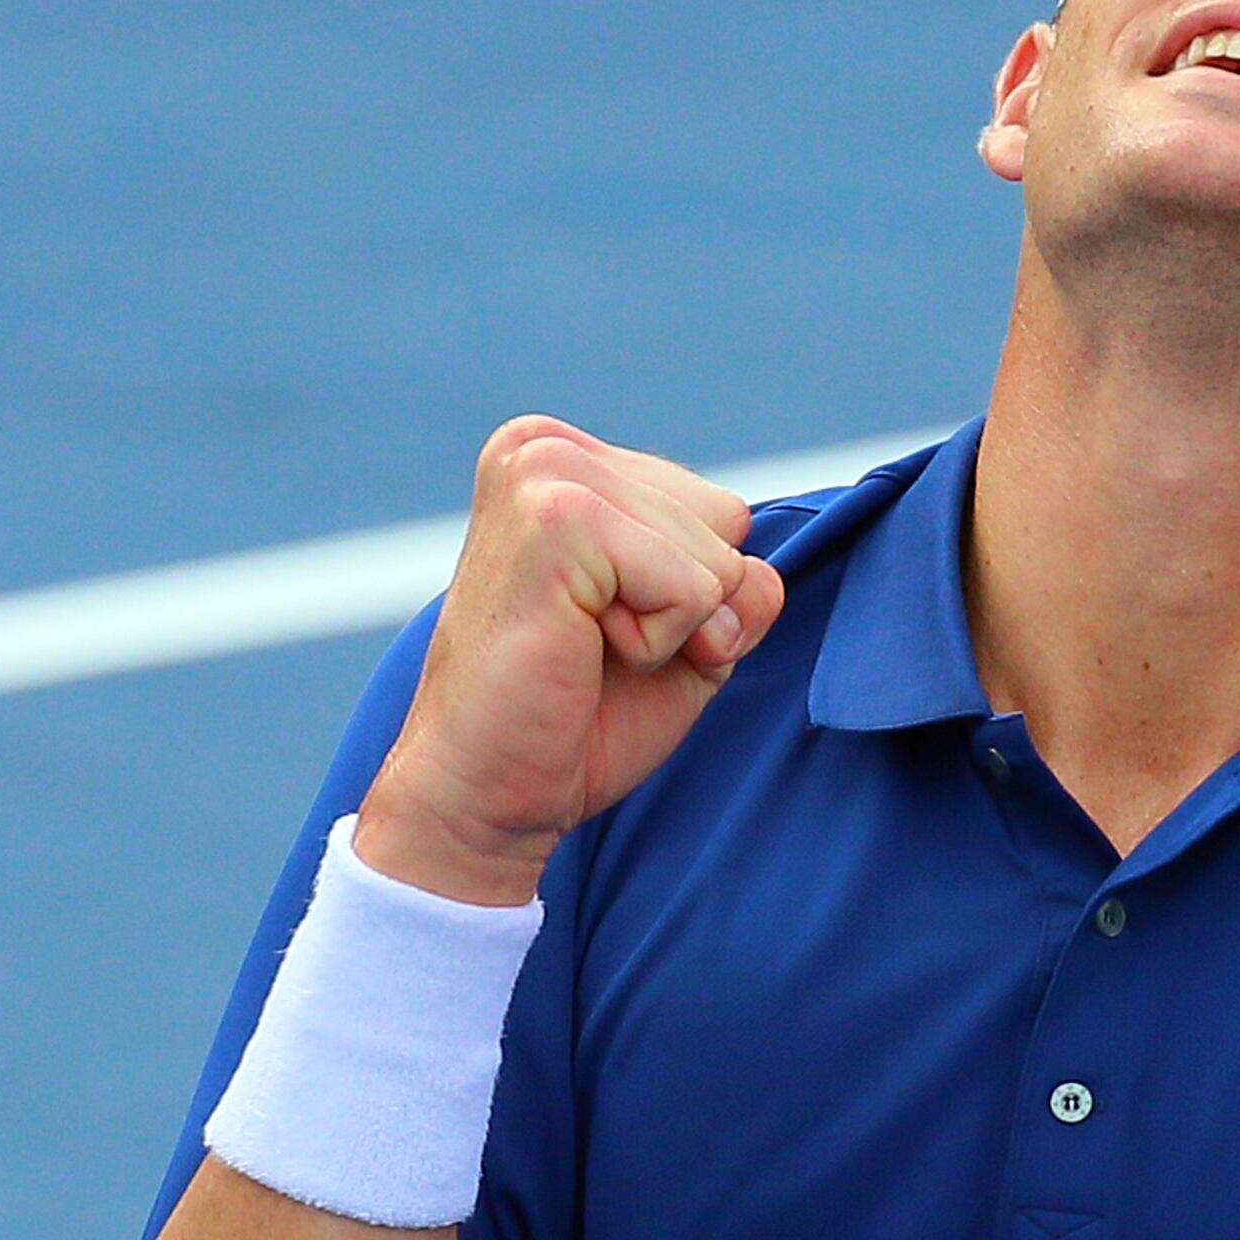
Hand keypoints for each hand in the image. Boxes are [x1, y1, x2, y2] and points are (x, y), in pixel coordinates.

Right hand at [351, 417, 787, 904]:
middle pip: (728, 521)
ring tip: (582, 648)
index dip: (694, 596)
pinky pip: (693, 586)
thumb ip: (734, 586)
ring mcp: (545, 472)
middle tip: (593, 648)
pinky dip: (657, 643)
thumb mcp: (683, 636)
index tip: (603, 631)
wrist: (485, 793)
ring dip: (670, 630)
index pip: (722, 511)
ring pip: (717, 554)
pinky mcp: (558, 517)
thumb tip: (755, 573)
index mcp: (567, 458)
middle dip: (689, 609)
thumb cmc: (575, 719)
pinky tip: (578, 650)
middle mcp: (546, 447)